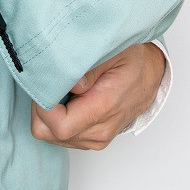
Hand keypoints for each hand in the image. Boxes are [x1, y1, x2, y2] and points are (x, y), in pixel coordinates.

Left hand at [30, 42, 165, 149]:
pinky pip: (60, 135)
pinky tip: (67, 98)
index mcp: (105, 107)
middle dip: (40, 107)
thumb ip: (89, 67)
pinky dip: (55, 118)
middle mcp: (99, 130)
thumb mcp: (112, 51)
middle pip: (48, 132)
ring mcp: (95, 138)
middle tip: (50, 82)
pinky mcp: (91, 139)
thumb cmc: (133, 60)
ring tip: (62, 88)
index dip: (43, 106)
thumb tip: (69, 84)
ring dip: (47, 113)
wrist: (150, 75)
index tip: (43, 84)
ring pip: (50, 135)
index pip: (60, 125)